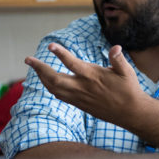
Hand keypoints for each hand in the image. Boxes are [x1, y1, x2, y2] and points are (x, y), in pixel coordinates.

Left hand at [24, 43, 147, 128]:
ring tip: (34, 67)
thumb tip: (116, 47)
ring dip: (42, 77)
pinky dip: (50, 87)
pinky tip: (46, 81)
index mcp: (93, 76)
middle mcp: (82, 87)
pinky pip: (59, 96)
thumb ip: (118, 59)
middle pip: (55, 79)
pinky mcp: (79, 104)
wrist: (130, 113)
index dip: (61, 54)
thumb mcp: (127, 72)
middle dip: (39, 68)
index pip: (73, 64)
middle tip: (28, 59)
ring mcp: (79, 97)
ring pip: (54, 88)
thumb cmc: (129, 90)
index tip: (51, 45)